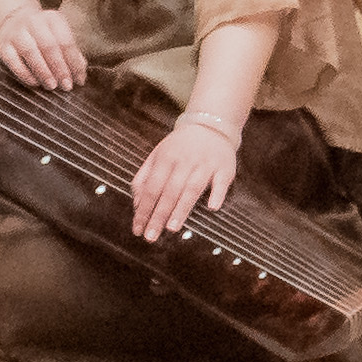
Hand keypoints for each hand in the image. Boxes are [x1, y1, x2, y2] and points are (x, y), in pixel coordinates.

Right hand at [0, 1, 85, 90]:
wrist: (13, 21)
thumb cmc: (43, 33)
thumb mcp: (58, 35)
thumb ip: (71, 52)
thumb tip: (80, 72)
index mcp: (53, 18)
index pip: (66, 42)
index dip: (74, 63)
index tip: (79, 80)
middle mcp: (34, 22)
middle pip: (49, 46)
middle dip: (60, 68)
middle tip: (66, 86)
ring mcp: (17, 33)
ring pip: (31, 52)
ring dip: (43, 72)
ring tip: (52, 86)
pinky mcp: (3, 45)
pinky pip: (14, 62)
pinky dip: (25, 74)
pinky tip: (35, 83)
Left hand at [131, 112, 239, 238]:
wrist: (210, 125)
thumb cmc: (180, 146)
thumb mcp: (157, 156)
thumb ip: (143, 178)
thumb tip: (136, 204)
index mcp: (166, 158)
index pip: (152, 187)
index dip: (144, 209)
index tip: (138, 229)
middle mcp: (185, 161)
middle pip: (170, 191)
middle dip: (159, 215)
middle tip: (151, 236)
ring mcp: (206, 164)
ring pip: (192, 188)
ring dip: (182, 208)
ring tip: (171, 228)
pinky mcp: (224, 167)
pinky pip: (221, 182)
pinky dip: (217, 194)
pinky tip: (211, 208)